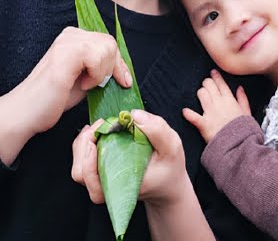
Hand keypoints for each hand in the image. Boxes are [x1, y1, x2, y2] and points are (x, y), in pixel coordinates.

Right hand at [11, 28, 131, 140]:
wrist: (28, 112)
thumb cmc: (55, 98)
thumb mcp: (87, 77)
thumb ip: (101, 67)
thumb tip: (124, 70)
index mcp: (74, 38)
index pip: (108, 43)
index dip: (119, 63)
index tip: (124, 81)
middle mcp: (71, 35)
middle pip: (110, 43)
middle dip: (112, 67)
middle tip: (97, 84)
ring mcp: (67, 42)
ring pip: (106, 49)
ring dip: (101, 73)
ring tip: (85, 84)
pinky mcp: (66, 53)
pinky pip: (96, 57)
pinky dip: (95, 75)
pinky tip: (82, 84)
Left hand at [70, 110, 193, 207]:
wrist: (168, 184)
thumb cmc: (170, 167)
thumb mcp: (172, 148)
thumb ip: (157, 130)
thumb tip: (133, 114)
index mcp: (122, 188)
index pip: (93, 181)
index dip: (88, 161)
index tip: (96, 138)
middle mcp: (107, 191)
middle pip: (80, 173)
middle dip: (84, 145)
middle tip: (100, 124)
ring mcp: (101, 185)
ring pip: (78, 169)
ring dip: (83, 144)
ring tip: (99, 126)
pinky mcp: (100, 177)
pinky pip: (82, 164)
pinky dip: (84, 145)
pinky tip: (96, 132)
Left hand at [182, 70, 250, 143]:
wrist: (239, 143)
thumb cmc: (244, 128)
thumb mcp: (247, 112)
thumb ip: (243, 99)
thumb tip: (240, 88)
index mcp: (230, 100)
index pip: (221, 84)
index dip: (216, 77)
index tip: (212, 72)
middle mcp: (219, 103)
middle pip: (209, 86)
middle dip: (206, 83)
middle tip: (205, 83)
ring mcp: (210, 113)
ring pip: (201, 95)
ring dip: (200, 93)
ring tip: (200, 93)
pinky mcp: (203, 123)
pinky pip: (193, 116)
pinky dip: (188, 114)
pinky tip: (185, 111)